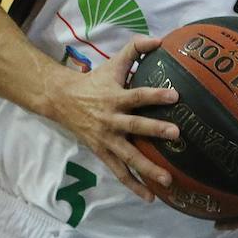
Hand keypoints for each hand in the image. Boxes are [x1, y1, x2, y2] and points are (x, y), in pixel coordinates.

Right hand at [48, 36, 179, 201]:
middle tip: (176, 133)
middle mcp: (111, 120)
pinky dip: (133, 185)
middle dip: (155, 130)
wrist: (61, 100)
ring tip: (168, 179)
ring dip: (148, 168)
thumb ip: (135, 49)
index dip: (155, 95)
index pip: (138, 96)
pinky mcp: (102, 153)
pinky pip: (119, 172)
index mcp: (115, 97)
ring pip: (128, 156)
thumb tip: (159, 39)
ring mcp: (107, 139)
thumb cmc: (94, 81)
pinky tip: (151, 197)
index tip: (175, 95)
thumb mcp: (112, 62)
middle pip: (135, 126)